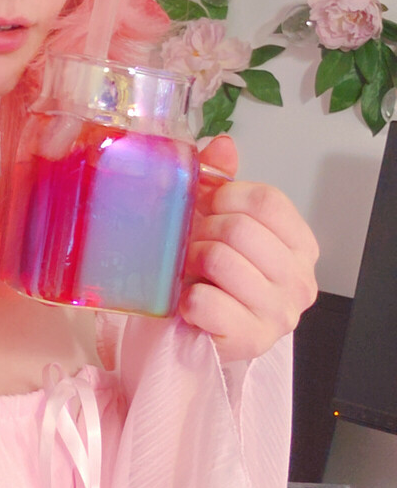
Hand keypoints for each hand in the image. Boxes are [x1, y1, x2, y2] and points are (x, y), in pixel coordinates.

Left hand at [178, 136, 318, 364]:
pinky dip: (187, 299)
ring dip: (192, 263)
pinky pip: (206, 302)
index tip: (207, 205)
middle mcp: (300, 281)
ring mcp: (278, 314)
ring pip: (220, 260)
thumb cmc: (217, 279)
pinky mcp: (249, 341)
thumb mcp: (223, 225)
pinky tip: (192, 304)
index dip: (226, 195)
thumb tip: (223, 145)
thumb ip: (224, 183)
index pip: (268, 201)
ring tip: (192, 272)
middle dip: (203, 231)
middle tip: (192, 244)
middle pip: (241, 228)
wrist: (207, 335)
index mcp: (301, 247)